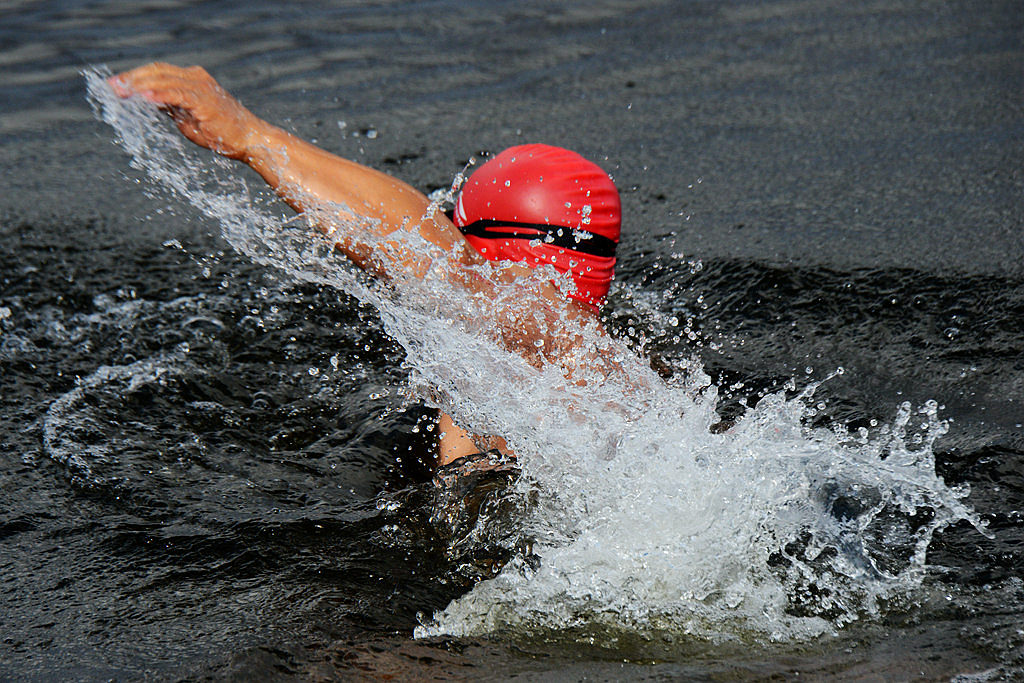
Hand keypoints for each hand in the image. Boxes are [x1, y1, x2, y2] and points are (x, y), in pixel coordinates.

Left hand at [110, 63, 261, 159]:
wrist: (249, 140)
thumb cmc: (221, 132)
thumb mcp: (188, 117)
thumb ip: (170, 107)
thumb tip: (148, 102)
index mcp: (192, 79)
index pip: (157, 72)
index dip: (135, 77)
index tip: (116, 85)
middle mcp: (196, 78)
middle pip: (156, 71)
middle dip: (132, 79)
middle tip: (112, 86)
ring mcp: (201, 87)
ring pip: (163, 80)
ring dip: (140, 85)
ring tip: (122, 91)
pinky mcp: (205, 100)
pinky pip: (178, 94)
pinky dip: (160, 95)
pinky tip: (145, 98)